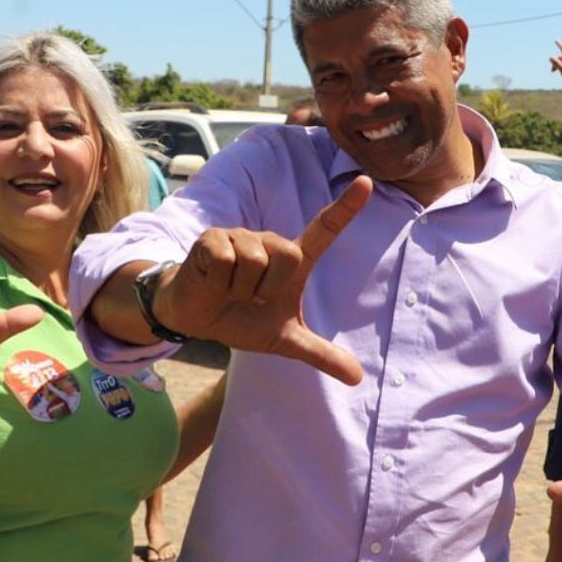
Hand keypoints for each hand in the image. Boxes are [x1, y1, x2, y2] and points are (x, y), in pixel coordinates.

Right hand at [151, 176, 372, 385]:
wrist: (195, 319)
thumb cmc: (241, 320)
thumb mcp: (283, 340)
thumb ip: (319, 354)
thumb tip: (356, 379)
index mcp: (292, 260)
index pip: (324, 230)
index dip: (345, 208)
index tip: (365, 182)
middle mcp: (269, 241)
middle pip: (288, 255)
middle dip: (269, 289)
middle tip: (251, 299)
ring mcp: (240, 236)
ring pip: (254, 260)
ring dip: (241, 288)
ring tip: (229, 291)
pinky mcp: (213, 238)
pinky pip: (226, 260)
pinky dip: (219, 282)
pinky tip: (212, 282)